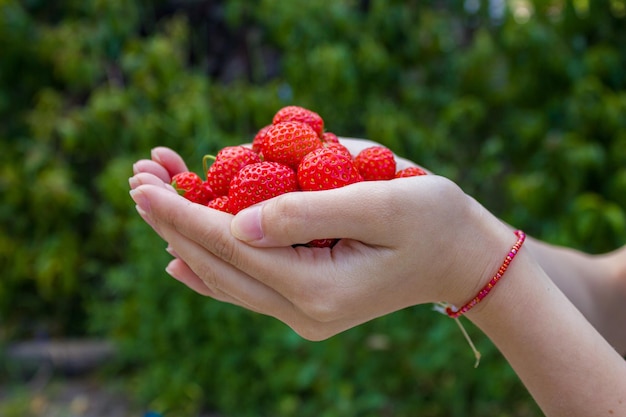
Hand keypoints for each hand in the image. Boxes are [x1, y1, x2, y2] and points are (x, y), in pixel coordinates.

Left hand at [129, 142, 511, 339]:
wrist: (460, 258)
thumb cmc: (431, 218)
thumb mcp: (380, 201)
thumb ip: (307, 211)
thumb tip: (237, 222)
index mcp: (318, 287)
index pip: (230, 245)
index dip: (182, 212)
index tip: (142, 184)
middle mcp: (303, 312)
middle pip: (217, 264)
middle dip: (172, 221)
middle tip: (135, 180)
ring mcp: (303, 315)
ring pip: (225, 277)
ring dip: (185, 237)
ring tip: (153, 201)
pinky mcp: (306, 305)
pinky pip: (244, 286)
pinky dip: (210, 261)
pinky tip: (180, 255)